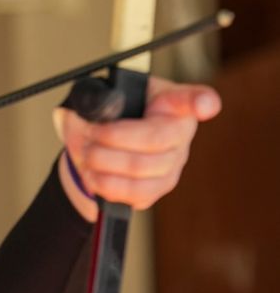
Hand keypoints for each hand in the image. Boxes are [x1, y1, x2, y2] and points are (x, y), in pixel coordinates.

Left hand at [53, 76, 221, 217]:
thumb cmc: (108, 115)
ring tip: (87, 154)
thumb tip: (96, 112)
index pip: (193, 99)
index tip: (205, 105)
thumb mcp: (103, 97)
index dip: (200, 103)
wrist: (99, 145)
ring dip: (103, 162)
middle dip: (111, 138)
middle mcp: (180, 134)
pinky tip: (93, 174)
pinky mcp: (157, 190)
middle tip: (89, 134)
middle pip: (153, 140)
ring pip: (140, 170)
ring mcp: (173, 165)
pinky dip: (106, 184)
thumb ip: (100, 99)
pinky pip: (134, 194)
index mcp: (172, 102)